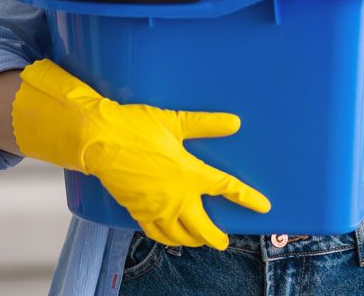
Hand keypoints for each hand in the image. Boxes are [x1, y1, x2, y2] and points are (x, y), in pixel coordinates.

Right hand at [11, 59, 268, 248]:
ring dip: (192, 240)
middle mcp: (176, 197)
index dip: (247, 198)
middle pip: (202, 227)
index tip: (263, 207)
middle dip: (215, 237)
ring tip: (199, 241)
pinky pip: (155, 233)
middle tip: (223, 242)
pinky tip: (169, 236)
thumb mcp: (175, 122)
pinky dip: (166, 238)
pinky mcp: (137, 211)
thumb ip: (206, 124)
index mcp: (190, 173)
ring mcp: (156, 208)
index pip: (226, 188)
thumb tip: (235, 122)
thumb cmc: (137, 127)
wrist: (100, 141)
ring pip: (179, 236)